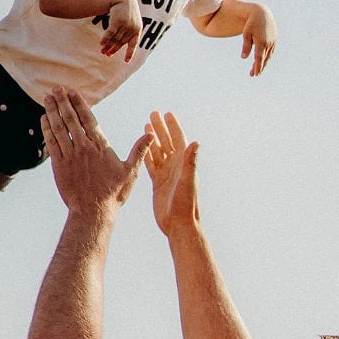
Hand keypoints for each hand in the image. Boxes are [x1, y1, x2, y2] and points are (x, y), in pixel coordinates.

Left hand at [41, 89, 149, 214]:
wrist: (93, 213)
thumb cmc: (113, 194)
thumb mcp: (130, 172)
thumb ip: (139, 151)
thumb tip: (151, 134)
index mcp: (100, 146)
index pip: (88, 118)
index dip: (79, 103)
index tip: (72, 91)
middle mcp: (84, 147)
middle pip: (71, 119)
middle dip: (63, 101)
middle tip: (56, 88)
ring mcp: (70, 156)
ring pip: (59, 127)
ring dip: (52, 111)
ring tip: (48, 98)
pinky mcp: (59, 165)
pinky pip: (51, 142)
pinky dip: (47, 129)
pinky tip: (44, 118)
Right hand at [97, 0, 142, 60]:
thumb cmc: (125, 10)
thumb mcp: (128, 21)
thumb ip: (125, 32)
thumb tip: (114, 46)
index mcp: (138, 29)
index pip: (133, 44)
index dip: (130, 53)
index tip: (126, 61)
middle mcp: (133, 28)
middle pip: (121, 41)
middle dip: (113, 49)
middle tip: (106, 54)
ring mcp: (126, 25)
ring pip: (115, 38)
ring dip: (108, 45)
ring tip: (102, 50)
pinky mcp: (118, 21)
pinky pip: (110, 33)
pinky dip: (105, 39)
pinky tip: (101, 44)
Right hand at [144, 110, 198, 236]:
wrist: (179, 224)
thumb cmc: (186, 205)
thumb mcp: (187, 181)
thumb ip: (190, 162)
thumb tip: (195, 142)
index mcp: (183, 163)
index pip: (178, 139)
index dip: (173, 126)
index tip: (167, 114)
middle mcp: (176, 167)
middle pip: (167, 142)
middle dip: (161, 128)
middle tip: (153, 114)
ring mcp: (167, 174)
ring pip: (158, 152)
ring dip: (153, 139)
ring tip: (147, 125)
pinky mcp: (158, 183)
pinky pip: (151, 165)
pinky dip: (147, 155)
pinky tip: (142, 147)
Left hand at [240, 4, 276, 75]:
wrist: (262, 13)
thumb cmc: (251, 23)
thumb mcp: (246, 34)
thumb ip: (246, 46)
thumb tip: (243, 58)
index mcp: (261, 42)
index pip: (259, 58)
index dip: (257, 67)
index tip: (254, 74)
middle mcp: (269, 43)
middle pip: (264, 59)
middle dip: (259, 67)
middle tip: (253, 75)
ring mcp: (273, 41)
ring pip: (268, 56)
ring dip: (263, 63)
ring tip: (257, 69)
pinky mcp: (275, 39)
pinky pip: (271, 51)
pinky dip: (267, 57)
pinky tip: (263, 60)